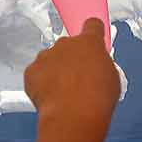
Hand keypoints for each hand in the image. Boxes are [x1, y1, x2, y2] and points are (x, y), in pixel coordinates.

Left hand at [24, 18, 119, 141]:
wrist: (73, 115)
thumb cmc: (98, 98)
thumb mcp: (111, 77)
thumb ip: (101, 65)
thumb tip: (95, 67)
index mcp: (89, 42)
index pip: (92, 25)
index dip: (93, 32)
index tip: (93, 40)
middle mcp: (65, 44)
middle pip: (68, 45)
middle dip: (71, 57)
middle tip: (77, 79)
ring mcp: (46, 56)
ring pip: (50, 59)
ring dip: (55, 70)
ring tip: (62, 92)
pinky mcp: (31, 71)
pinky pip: (37, 73)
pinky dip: (41, 83)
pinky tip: (50, 97)